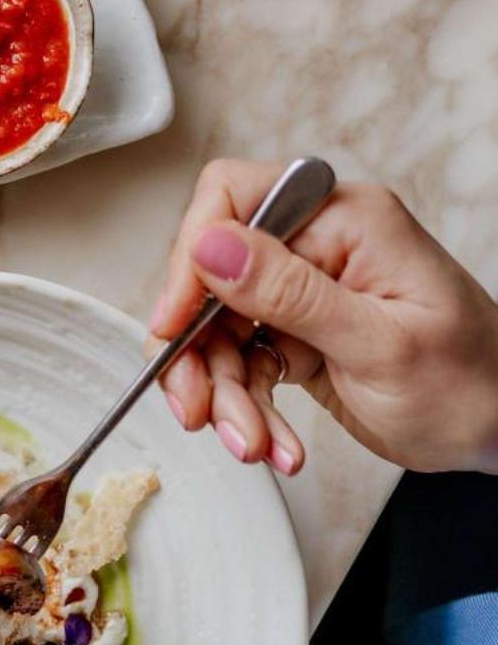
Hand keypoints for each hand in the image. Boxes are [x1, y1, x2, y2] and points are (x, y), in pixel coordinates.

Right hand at [150, 160, 497, 474]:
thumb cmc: (470, 383)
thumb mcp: (377, 342)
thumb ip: (289, 292)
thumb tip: (210, 244)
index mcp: (345, 221)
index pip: (231, 201)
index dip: (191, 260)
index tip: (176, 326)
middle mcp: (317, 246)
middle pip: (210, 280)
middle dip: (200, 355)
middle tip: (201, 411)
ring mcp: (305, 291)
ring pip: (217, 333)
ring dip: (224, 396)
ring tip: (254, 444)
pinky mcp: (296, 334)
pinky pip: (241, 364)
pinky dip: (248, 409)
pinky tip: (276, 443)